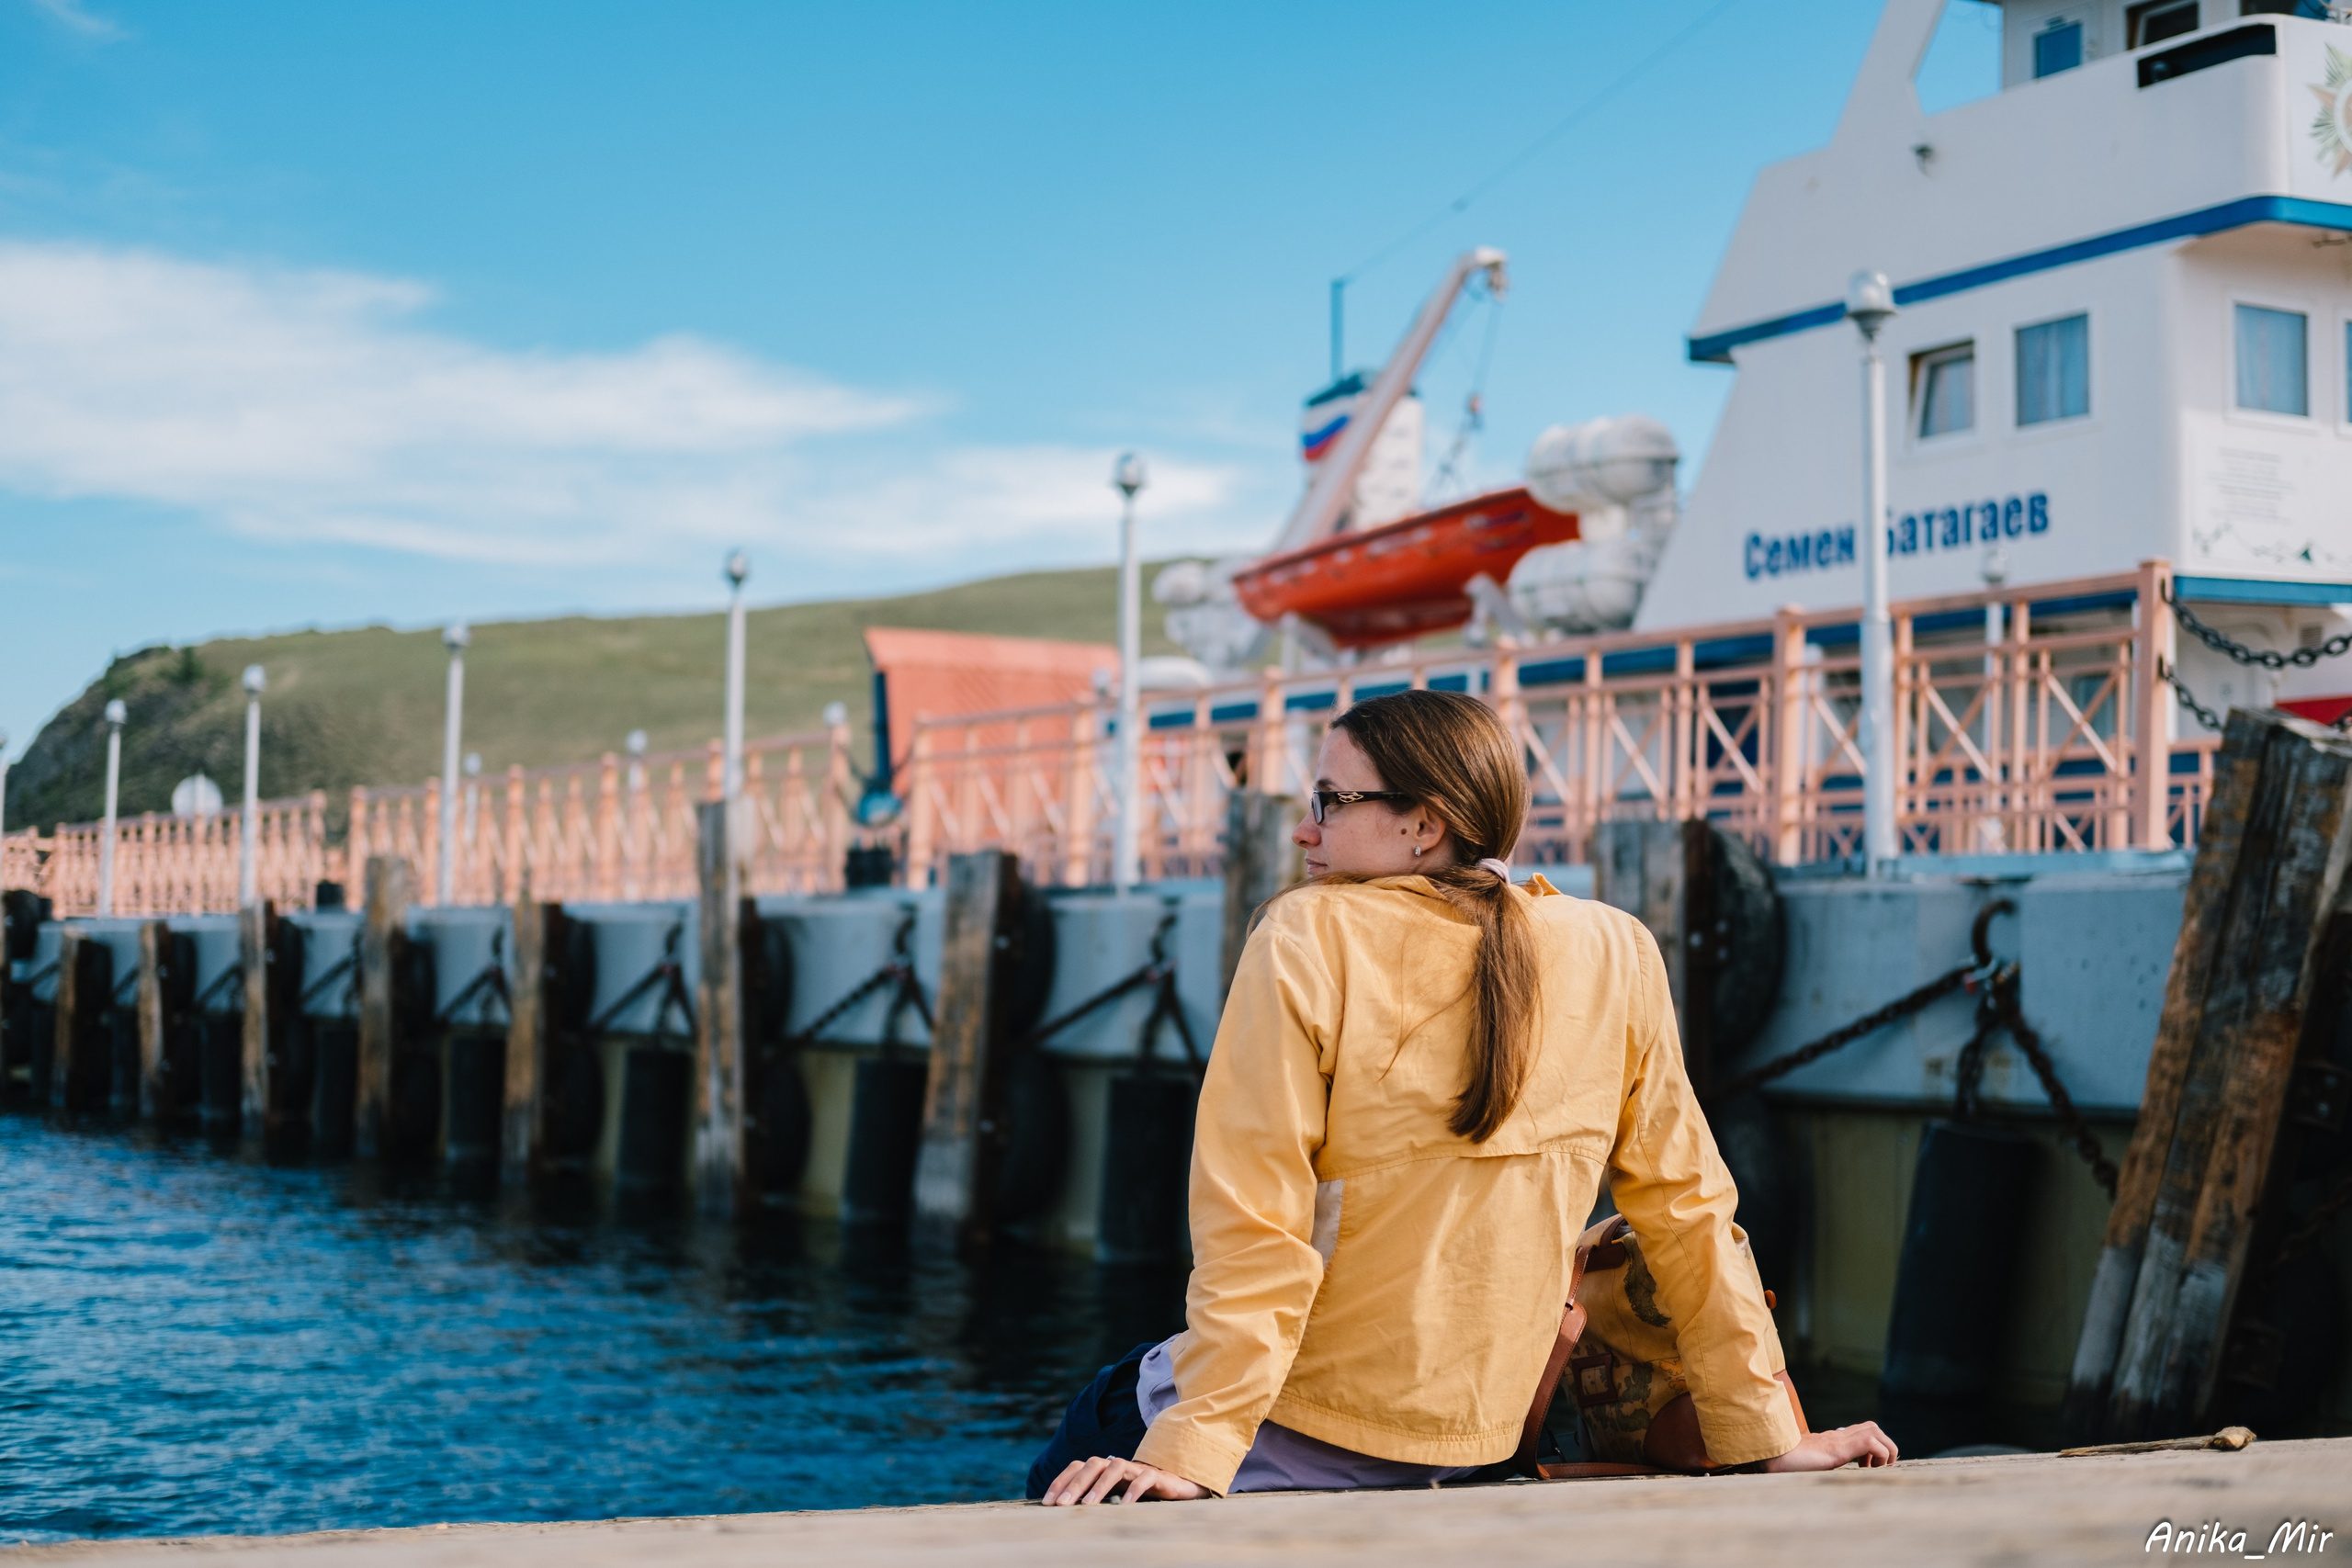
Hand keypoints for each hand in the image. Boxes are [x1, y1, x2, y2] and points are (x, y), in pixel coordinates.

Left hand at [1039, 1455, 1208, 1504]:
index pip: (1078, 1467)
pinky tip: (1124, 1504)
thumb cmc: (1139, 1495)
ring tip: (1088, 1505)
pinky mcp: (1156, 1476)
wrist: (1177, 1488)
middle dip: (1075, 1484)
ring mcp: (1137, 1468)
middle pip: (1093, 1464)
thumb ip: (1093, 1501)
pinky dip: (1133, 1489)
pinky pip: (1144, 1478)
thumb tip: (1063, 1515)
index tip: (1047, 1503)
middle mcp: (1117, 1465)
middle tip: (1062, 1505)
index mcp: (1104, 1469)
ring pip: (1116, 1467)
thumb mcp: (1113, 1499)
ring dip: (1099, 1485)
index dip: (1061, 1481)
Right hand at [1761, 1422, 1898, 1470]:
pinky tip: (1865, 1469)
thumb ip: (1813, 1464)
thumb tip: (1810, 1478)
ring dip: (1884, 1450)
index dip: (1871, 1447)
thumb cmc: (1781, 1464)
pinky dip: (1878, 1455)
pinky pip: (1871, 1443)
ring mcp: (1838, 1439)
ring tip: (1875, 1469)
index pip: (1860, 1432)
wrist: (1769, 1457)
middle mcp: (1836, 1436)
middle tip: (1876, 1469)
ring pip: (1876, 1431)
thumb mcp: (1804, 1466)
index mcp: (1830, 1441)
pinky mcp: (1839, 1447)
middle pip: (1872, 1427)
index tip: (1866, 1468)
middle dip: (1884, 1447)